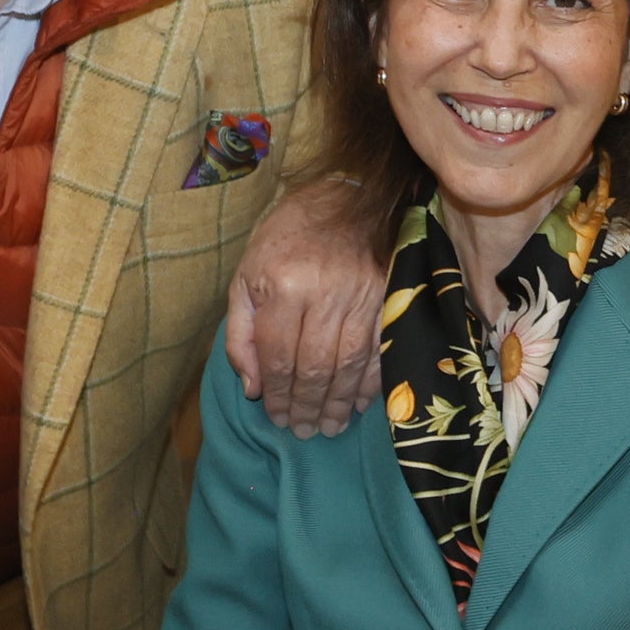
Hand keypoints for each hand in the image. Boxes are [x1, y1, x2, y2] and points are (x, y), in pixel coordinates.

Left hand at [222, 180, 386, 436]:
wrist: (343, 198)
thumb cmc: (285, 240)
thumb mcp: (246, 279)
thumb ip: (242, 336)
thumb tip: (254, 389)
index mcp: (282, 285)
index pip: (280, 357)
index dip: (279, 396)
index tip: (277, 418)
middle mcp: (324, 291)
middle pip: (316, 367)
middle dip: (308, 406)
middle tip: (304, 431)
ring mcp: (362, 293)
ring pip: (350, 364)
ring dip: (340, 403)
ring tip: (330, 426)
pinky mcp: (388, 294)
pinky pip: (379, 349)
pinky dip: (370, 383)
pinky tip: (359, 403)